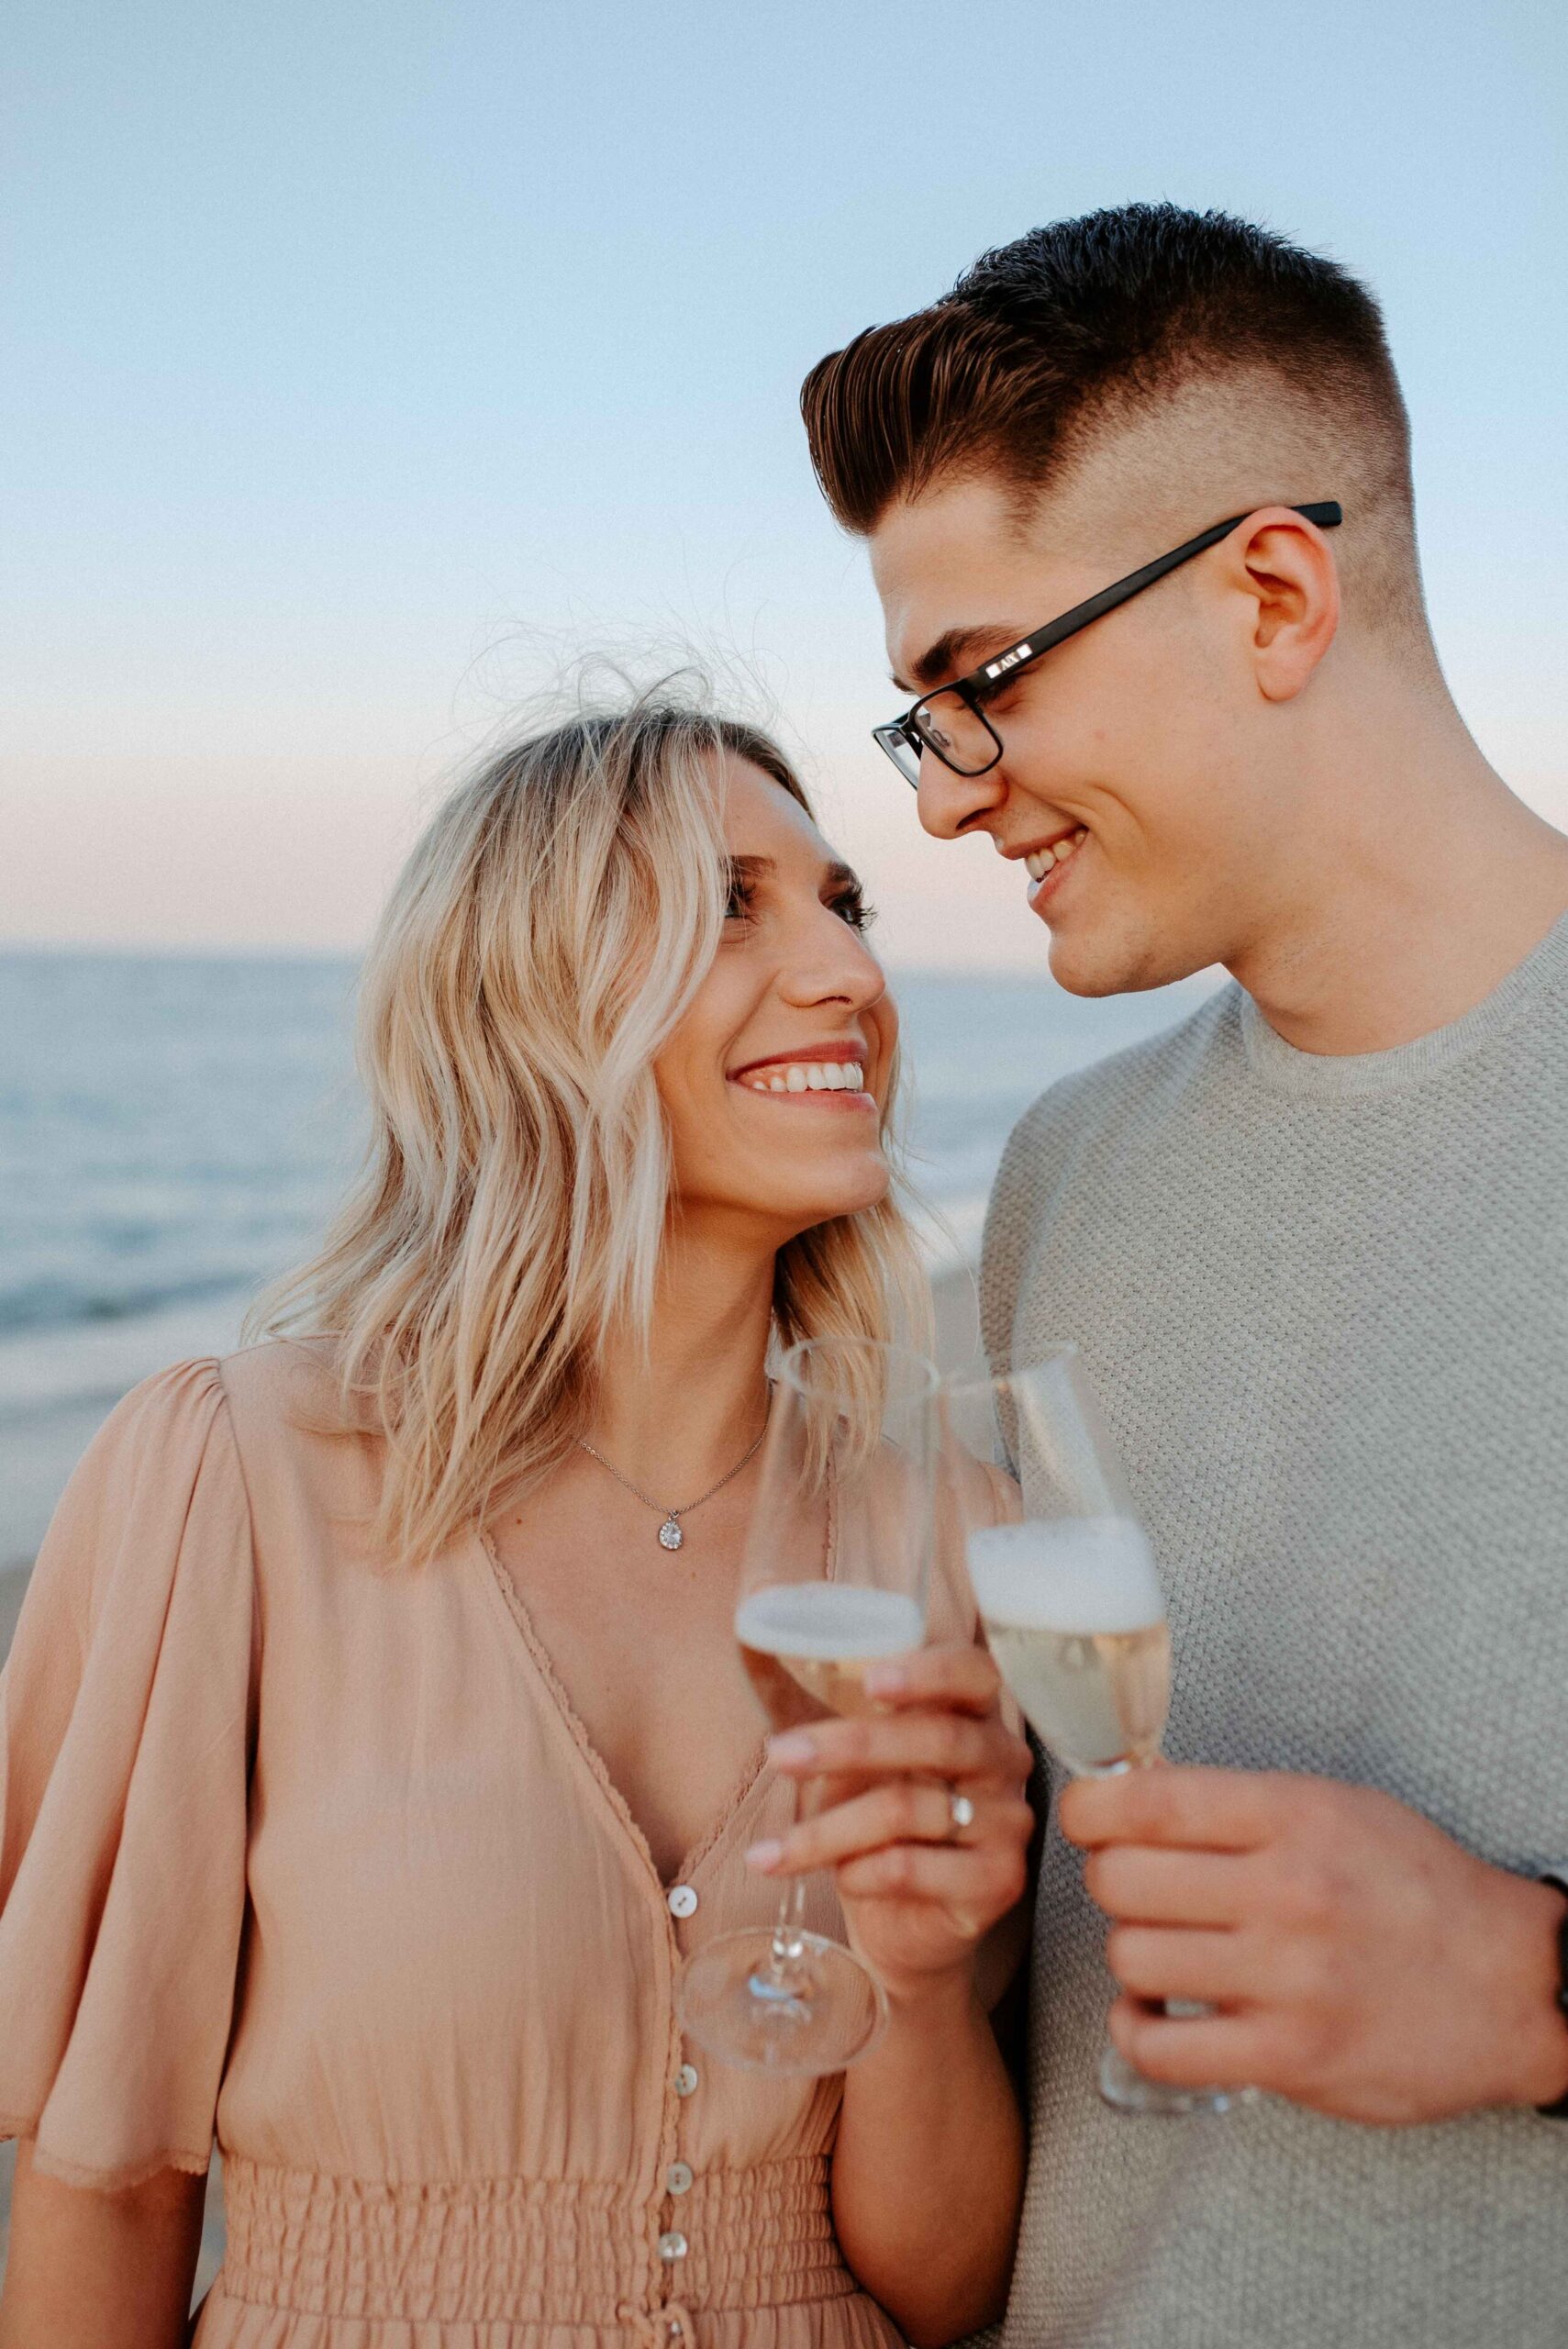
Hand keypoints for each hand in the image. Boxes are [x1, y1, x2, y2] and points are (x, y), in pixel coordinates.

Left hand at [748, 1643, 1033, 2007]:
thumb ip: (850, 1727)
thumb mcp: (864, 1769)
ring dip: (826, 1830)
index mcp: (977, 1715)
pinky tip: (839, 1879)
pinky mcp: (998, 1881)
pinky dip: (859, 1872)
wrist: (906, 1929)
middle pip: (939, 1737)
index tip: (870, 1682)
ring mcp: (1009, 1822)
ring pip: (909, 1809)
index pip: (972, 1675)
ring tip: (773, 1853)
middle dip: (850, 1744)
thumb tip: (779, 1688)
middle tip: (780, 1755)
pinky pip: (912, 1868)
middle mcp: (1004, 1762)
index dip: (928, 1672)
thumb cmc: (880, 1829)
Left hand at [1061, 1765, 1567, 2123]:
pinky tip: (1157, 2015)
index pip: (1147, 1802)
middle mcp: (1287, 1893)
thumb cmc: (1417, 1890)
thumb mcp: (1338, 1809)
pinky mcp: (1290, 2058)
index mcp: (1294, 1817)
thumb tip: (1130, 1801)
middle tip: (1138, 1890)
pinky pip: (1160, 2048)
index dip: (1090, 1810)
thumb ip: (1240, 1807)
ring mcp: (1288, 1980)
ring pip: (1131, 1958)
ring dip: (1132, 1955)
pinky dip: (1137, 2031)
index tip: (1089, 1820)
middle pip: (1121, 1880)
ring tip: (1164, 1951)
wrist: (1512, 1985)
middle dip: (1112, 1882)